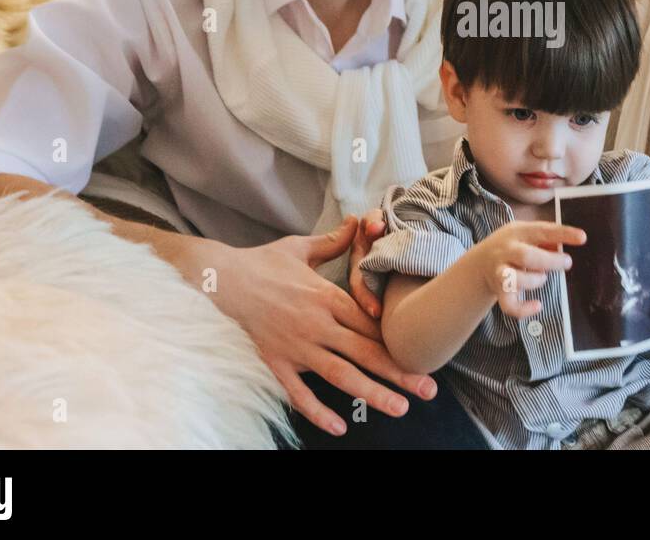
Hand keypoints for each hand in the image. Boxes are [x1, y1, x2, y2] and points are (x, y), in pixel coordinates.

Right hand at [195, 214, 437, 436]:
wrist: (220, 280)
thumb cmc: (262, 263)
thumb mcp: (301, 247)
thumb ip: (334, 242)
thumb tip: (358, 221)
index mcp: (327, 297)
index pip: (370, 324)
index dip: (396, 340)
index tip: (420, 352)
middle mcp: (317, 324)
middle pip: (366, 352)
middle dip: (399, 372)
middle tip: (428, 389)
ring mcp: (297, 347)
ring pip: (341, 375)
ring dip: (372, 393)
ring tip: (399, 408)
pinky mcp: (276, 362)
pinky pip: (299, 392)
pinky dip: (318, 411)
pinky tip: (338, 427)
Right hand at [473, 221, 586, 318]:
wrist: (480, 263)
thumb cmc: (513, 246)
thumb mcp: (526, 234)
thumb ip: (547, 238)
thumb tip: (573, 241)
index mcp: (517, 232)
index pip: (542, 230)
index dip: (563, 234)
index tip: (582, 238)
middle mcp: (506, 251)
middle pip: (526, 256)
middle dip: (550, 261)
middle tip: (567, 263)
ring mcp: (500, 272)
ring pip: (514, 280)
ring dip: (535, 281)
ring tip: (542, 278)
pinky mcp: (499, 292)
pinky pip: (509, 305)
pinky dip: (524, 309)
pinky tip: (537, 305)